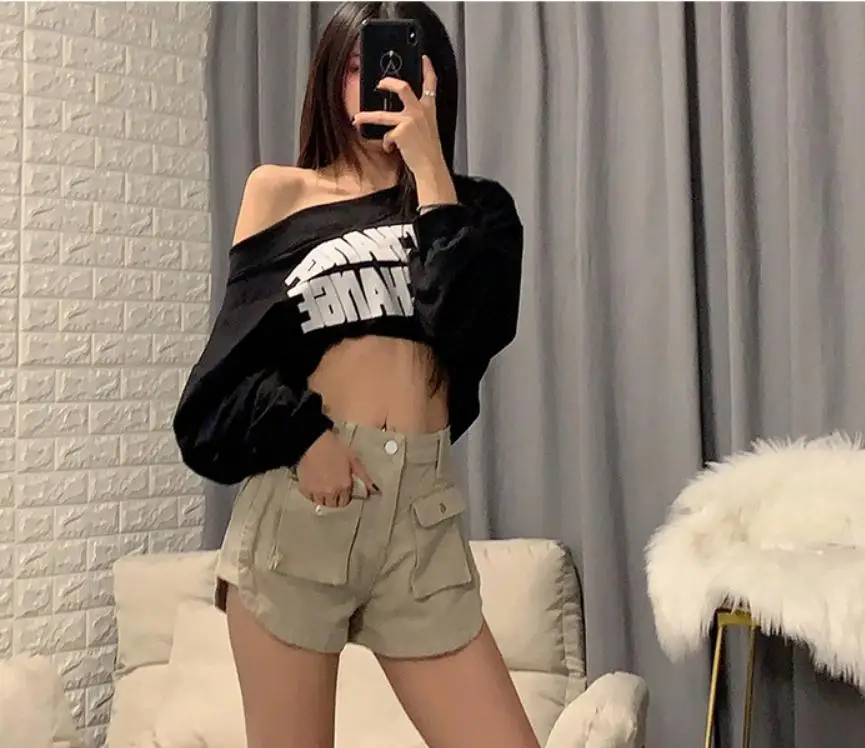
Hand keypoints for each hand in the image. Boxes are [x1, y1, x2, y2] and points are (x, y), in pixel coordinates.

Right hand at [295, 430, 377, 507]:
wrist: (313, 442)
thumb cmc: (334, 448)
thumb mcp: (353, 460)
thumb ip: (364, 477)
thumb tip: (376, 490)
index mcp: (344, 486)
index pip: (345, 501)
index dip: (344, 495)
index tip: (342, 488)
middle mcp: (331, 492)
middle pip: (333, 504)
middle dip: (334, 498)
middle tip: (332, 487)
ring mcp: (317, 492)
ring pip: (322, 503)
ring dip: (323, 497)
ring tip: (323, 485)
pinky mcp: (305, 489)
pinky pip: (310, 498)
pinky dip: (312, 494)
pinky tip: (314, 484)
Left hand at [352, 56, 446, 178]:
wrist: (431, 166)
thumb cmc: (429, 151)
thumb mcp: (428, 129)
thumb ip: (418, 119)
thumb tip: (400, 121)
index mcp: (429, 109)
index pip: (431, 83)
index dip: (428, 68)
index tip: (424, 58)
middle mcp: (420, 111)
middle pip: (402, 87)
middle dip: (388, 82)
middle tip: (380, 83)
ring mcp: (410, 120)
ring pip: (382, 116)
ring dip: (367, 117)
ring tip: (357, 119)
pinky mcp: (401, 131)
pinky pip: (386, 136)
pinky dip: (387, 144)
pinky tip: (391, 149)